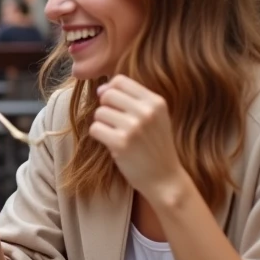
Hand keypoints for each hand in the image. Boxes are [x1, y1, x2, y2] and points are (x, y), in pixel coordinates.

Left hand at [90, 76, 187, 202]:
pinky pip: (95, 129)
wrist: (165, 179)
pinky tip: (111, 144)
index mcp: (155, 102)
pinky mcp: (120, 143)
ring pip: (99, 113)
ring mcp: (133, 127)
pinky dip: (99, 136)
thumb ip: (133, 100)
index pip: (120, 80)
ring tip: (115, 134)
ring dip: (102, 124)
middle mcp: (146, 111)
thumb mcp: (156, 118)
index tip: (112, 104)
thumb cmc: (156, 147)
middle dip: (105, 108)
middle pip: (107, 95)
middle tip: (114, 123)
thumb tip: (102, 88)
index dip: (110, 90)